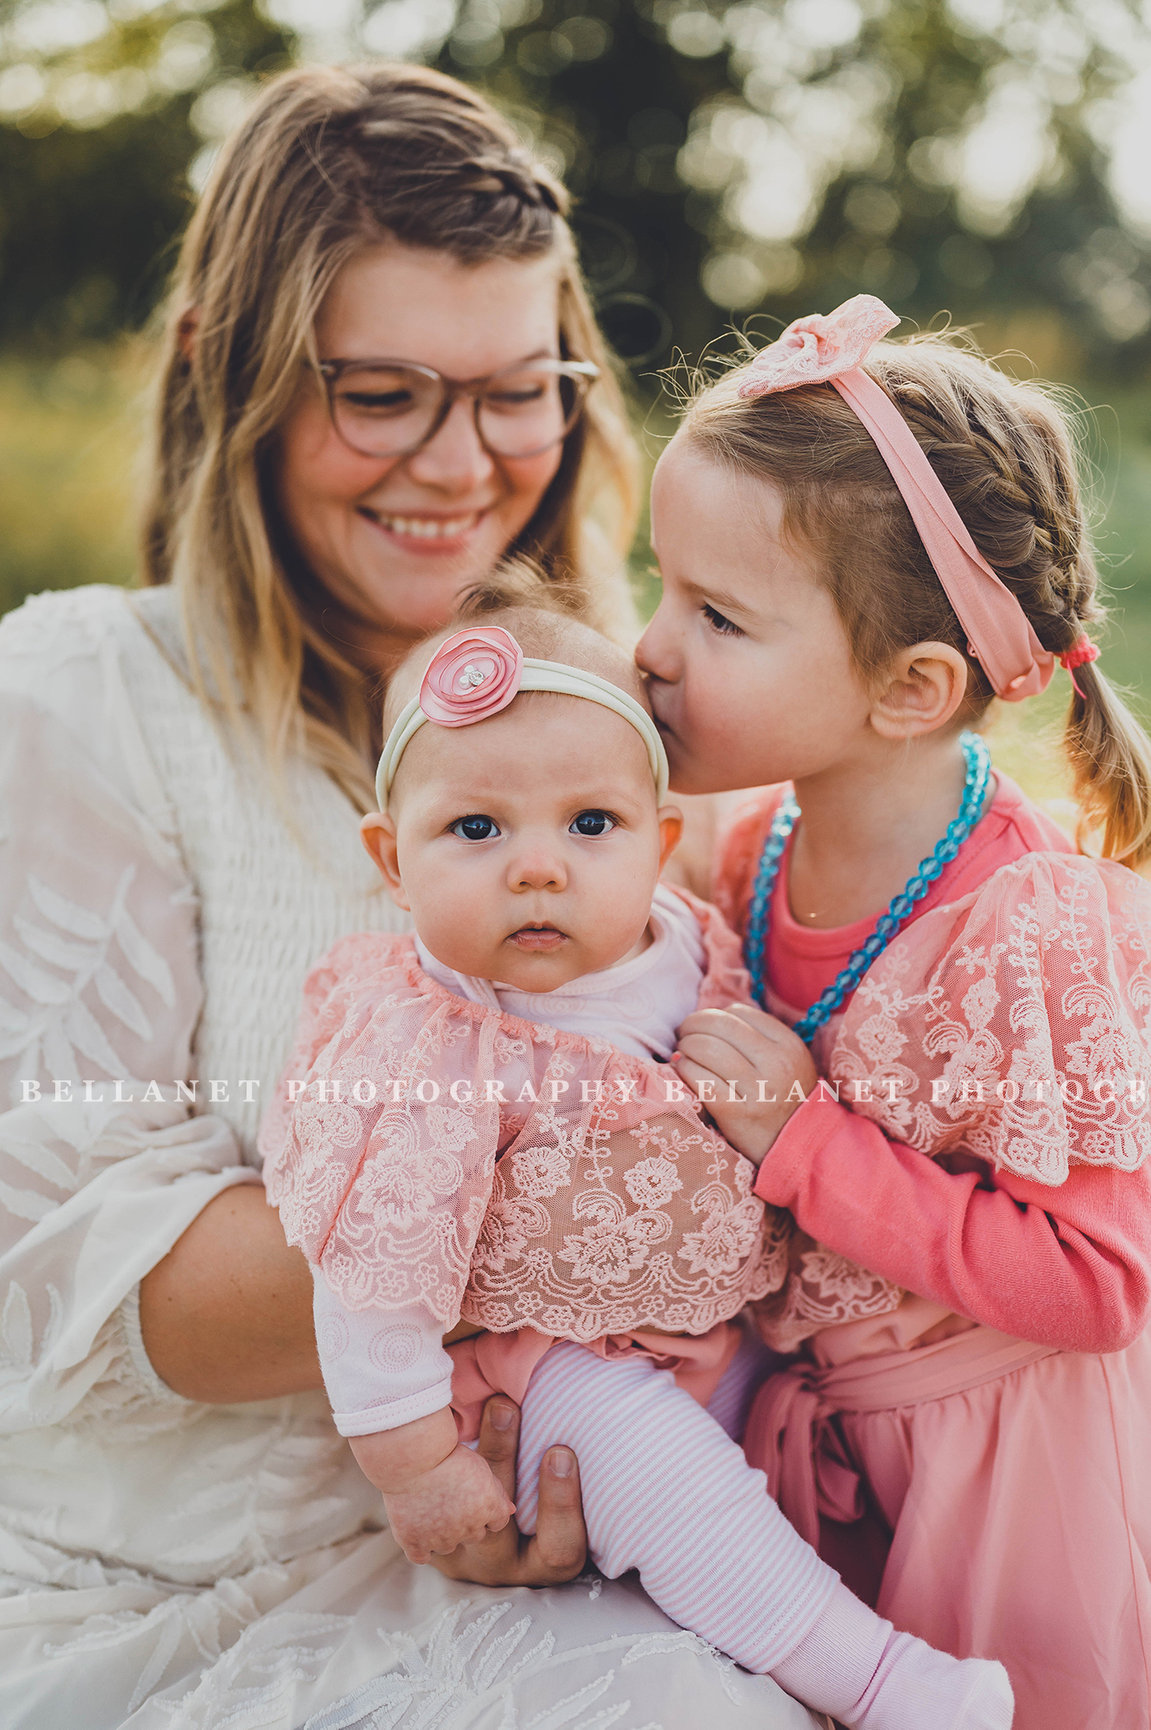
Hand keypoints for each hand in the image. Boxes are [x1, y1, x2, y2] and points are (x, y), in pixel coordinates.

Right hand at [376, 1440, 515, 1564]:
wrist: (412, 1454)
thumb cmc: (446, 1452)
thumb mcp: (480, 1465)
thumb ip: (497, 1492)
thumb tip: (511, 1511)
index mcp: (488, 1508)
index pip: (497, 1523)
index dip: (485, 1511)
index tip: (472, 1497)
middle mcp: (468, 1528)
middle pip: (473, 1535)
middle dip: (466, 1522)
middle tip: (448, 1498)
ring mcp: (440, 1538)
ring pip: (447, 1545)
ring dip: (442, 1533)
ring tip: (429, 1506)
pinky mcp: (414, 1542)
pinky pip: (421, 1556)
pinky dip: (419, 1546)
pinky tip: (416, 1529)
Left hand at [427, 1395, 588, 1585]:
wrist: (487, 1533)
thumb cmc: (555, 1508)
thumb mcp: (586, 1505)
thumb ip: (602, 1471)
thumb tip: (645, 1396)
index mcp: (549, 1565)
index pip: (559, 1550)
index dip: (561, 1505)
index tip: (561, 1450)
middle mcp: (505, 1568)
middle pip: (499, 1526)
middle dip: (502, 1460)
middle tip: (508, 1405)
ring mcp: (463, 1557)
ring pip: (459, 1511)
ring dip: (463, 1453)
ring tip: (465, 1401)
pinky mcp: (429, 1540)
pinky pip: (427, 1504)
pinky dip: (432, 1461)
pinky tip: (439, 1418)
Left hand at [674, 1003, 817, 1163]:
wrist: (799, 1150)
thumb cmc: (785, 1100)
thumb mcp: (788, 1062)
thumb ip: (759, 1037)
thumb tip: (713, 1018)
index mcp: (789, 1045)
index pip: (739, 1013)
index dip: (715, 1015)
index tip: (705, 1027)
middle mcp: (776, 1064)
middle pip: (720, 1025)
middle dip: (693, 1024)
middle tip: (685, 1034)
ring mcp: (758, 1090)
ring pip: (706, 1048)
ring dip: (686, 1046)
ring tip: (683, 1053)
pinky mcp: (737, 1113)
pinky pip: (700, 1079)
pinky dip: (684, 1069)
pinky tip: (682, 1070)